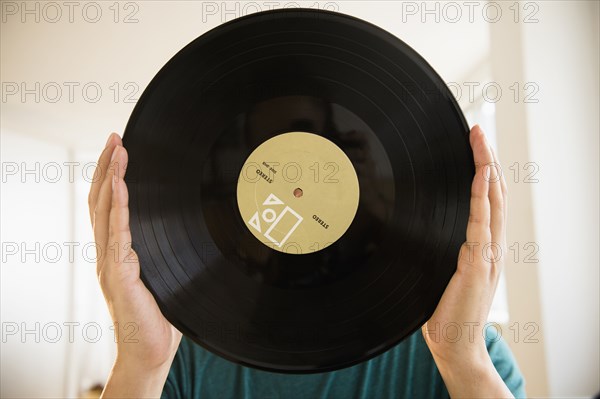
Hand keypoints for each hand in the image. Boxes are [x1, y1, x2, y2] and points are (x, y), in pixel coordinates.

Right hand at [88, 133, 181, 397]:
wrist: (151, 351)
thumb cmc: (161, 316)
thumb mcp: (167, 274)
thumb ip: (168, 252)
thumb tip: (191, 229)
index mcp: (118, 253)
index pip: (109, 207)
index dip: (111, 178)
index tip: (119, 152)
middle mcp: (109, 254)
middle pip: (101, 201)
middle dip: (106, 167)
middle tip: (114, 138)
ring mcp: (110, 263)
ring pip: (104, 211)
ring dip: (109, 177)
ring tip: (115, 149)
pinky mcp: (118, 274)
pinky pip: (117, 234)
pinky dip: (117, 206)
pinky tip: (119, 184)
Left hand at [422, 125, 512, 397]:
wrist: (455, 343)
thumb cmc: (444, 309)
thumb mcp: (443, 269)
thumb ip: (442, 248)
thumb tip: (419, 227)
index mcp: (484, 246)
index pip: (488, 200)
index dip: (483, 171)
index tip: (475, 145)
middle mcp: (492, 245)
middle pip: (495, 193)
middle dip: (487, 159)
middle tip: (479, 130)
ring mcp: (488, 254)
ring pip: (494, 201)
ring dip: (487, 168)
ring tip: (482, 140)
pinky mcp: (478, 264)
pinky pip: (482, 224)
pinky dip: (484, 197)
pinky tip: (482, 175)